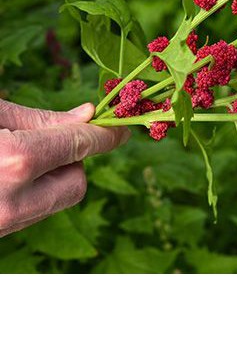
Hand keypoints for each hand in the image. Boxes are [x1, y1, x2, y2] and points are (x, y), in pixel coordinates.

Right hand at [0, 100, 129, 236]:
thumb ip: (40, 118)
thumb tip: (87, 115)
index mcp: (14, 161)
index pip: (80, 144)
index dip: (104, 133)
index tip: (120, 127)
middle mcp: (12, 202)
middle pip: (77, 184)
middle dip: (72, 160)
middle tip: (44, 143)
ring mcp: (1, 225)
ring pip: (54, 203)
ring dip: (51, 179)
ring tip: (15, 160)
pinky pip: (30, 213)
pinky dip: (30, 194)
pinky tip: (7, 178)